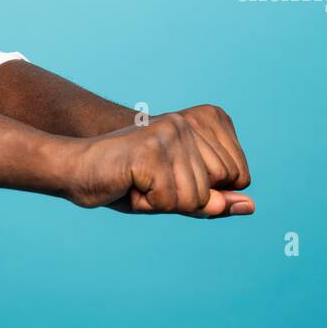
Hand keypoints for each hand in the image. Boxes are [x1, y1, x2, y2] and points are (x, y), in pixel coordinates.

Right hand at [64, 109, 254, 215]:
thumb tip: (250, 206)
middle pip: (220, 187)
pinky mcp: (152, 150)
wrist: (75, 169)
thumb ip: (214, 199)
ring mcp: (172, 133)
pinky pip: (170, 201)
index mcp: (206, 121)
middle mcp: (191, 122)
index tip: (170, 178)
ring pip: (196, 198)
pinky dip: (147, 203)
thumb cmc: (126, 183)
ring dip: (163, 202)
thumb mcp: (178, 194)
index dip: (207, 192)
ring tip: (139, 183)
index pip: (240, 176)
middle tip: (151, 182)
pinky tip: (129, 184)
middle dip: (185, 199)